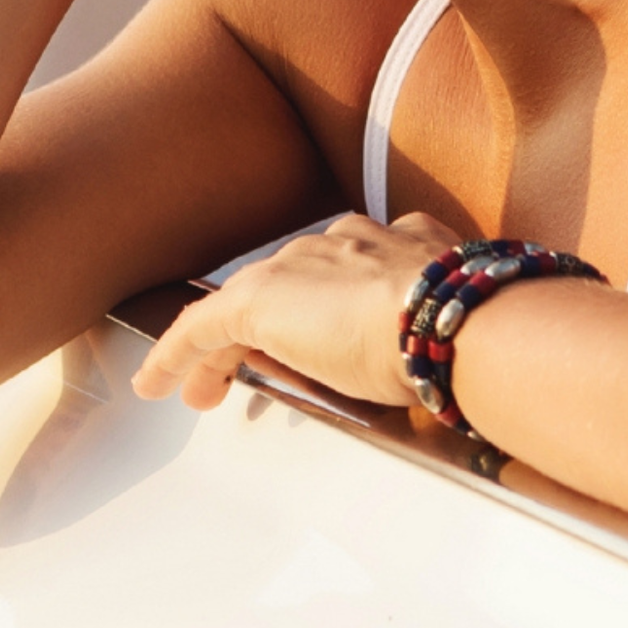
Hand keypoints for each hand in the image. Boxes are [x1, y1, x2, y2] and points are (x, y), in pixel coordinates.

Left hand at [130, 211, 460, 411]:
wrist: (448, 318)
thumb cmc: (471, 332)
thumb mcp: (463, 321)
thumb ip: (449, 324)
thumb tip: (463, 362)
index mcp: (398, 243)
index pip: (345, 265)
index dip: (323, 297)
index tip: (322, 326)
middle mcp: (343, 241)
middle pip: (291, 279)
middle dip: (271, 323)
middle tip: (249, 364)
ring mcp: (298, 263)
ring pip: (248, 301)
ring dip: (224, 345)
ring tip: (202, 386)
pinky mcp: (256, 300)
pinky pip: (202, 326)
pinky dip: (176, 353)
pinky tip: (156, 382)